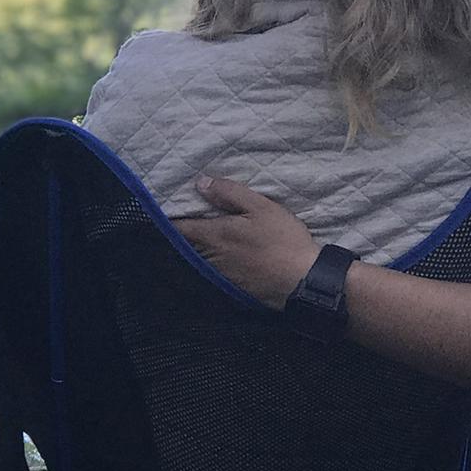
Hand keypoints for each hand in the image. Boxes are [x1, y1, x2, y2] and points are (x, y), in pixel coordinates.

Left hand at [179, 175, 318, 309]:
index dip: (170, 219)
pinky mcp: (233, 286)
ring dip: (198, 247)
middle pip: (187, 245)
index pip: (180, 228)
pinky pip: (215, 270)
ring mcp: (221, 274)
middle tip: (186, 218)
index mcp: (214, 235)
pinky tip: (226, 255)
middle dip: (184, 233)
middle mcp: (211, 257)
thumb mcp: (261, 207)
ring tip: (204, 235)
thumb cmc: (282, 240)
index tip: (168, 209)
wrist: (302, 281)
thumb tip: (201, 183)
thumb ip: (229, 194)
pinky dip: (214, 261)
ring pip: (200, 258)